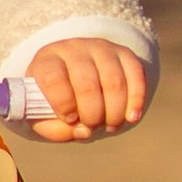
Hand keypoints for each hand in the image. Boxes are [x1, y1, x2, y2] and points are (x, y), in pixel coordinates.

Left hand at [23, 38, 148, 141]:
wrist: (77, 75)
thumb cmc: (57, 99)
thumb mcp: (45, 116)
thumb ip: (56, 130)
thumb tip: (84, 132)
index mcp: (47, 62)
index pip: (54, 79)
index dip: (63, 104)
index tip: (70, 119)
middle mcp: (74, 49)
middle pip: (87, 85)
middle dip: (92, 115)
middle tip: (92, 126)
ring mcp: (101, 49)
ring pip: (114, 82)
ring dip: (115, 113)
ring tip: (110, 125)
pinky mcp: (124, 54)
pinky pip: (136, 75)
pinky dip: (136, 100)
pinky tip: (131, 117)